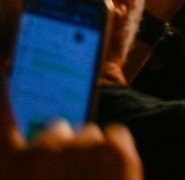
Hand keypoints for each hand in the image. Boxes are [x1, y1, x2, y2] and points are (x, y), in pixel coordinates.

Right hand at [0, 93, 141, 179]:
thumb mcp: (26, 175)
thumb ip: (28, 161)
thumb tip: (39, 141)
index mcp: (10, 167)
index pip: (2, 120)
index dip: (3, 96)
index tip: (4, 73)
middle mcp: (41, 155)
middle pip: (56, 128)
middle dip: (64, 148)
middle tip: (69, 177)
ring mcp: (79, 150)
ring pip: (88, 134)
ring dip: (89, 154)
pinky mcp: (113, 151)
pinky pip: (115, 134)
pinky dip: (115, 150)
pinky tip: (110, 173)